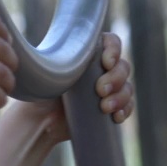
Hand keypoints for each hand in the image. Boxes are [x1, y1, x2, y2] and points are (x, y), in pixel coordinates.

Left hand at [23, 32, 134, 146]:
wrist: (40, 123)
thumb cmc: (39, 95)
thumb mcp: (45, 74)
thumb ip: (54, 60)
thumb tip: (53, 53)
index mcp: (87, 54)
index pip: (111, 42)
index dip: (114, 49)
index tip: (106, 62)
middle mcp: (100, 69)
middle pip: (122, 66)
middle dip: (116, 78)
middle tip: (100, 90)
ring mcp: (108, 89)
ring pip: (127, 86)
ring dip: (121, 96)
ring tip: (104, 108)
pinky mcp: (110, 108)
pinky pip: (127, 106)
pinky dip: (125, 110)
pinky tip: (116, 117)